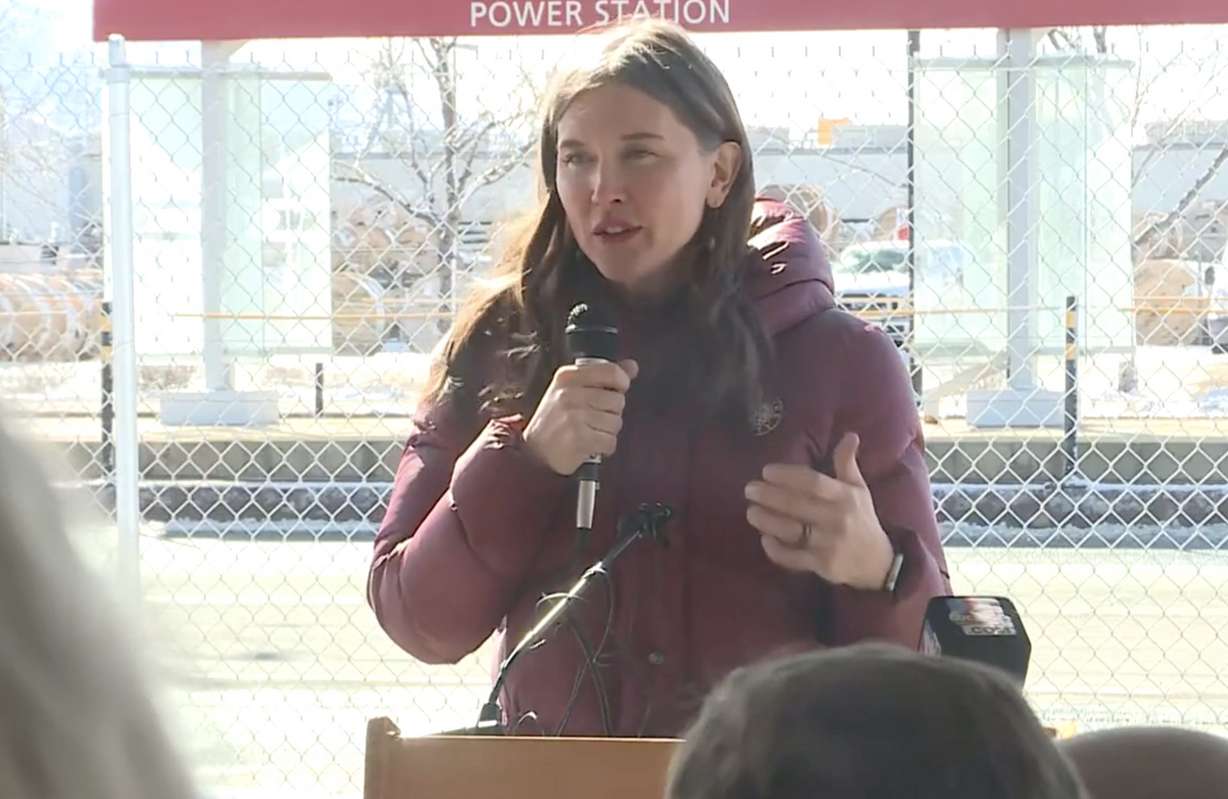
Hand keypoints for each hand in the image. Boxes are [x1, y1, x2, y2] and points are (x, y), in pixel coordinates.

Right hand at [522, 359, 637, 474]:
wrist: (532, 453)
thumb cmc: (555, 420)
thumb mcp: (572, 389)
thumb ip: (604, 376)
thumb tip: (632, 366)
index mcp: (568, 376)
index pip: (611, 371)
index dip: (621, 383)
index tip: (616, 390)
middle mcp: (569, 393)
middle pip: (618, 400)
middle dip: (611, 413)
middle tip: (593, 418)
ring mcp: (574, 416)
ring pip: (616, 422)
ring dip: (607, 431)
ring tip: (590, 431)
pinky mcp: (579, 438)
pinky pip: (610, 441)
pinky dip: (604, 447)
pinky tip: (590, 444)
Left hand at [745, 432, 894, 590]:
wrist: (878, 563)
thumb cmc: (862, 520)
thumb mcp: (859, 490)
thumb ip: (847, 463)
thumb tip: (849, 435)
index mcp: (845, 497)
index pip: (813, 483)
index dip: (788, 475)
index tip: (766, 471)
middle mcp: (837, 519)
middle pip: (797, 505)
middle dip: (769, 496)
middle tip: (749, 489)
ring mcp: (828, 544)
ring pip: (791, 531)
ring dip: (767, 521)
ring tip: (750, 511)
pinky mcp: (821, 565)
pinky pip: (793, 558)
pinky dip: (776, 550)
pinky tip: (764, 539)